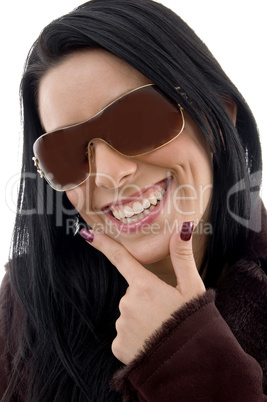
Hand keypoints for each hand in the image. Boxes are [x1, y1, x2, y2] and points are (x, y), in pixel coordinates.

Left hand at [79, 221, 204, 363]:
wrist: (192, 367)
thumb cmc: (194, 324)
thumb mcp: (192, 289)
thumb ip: (182, 257)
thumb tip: (181, 228)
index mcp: (145, 286)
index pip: (121, 259)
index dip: (104, 245)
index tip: (86, 234)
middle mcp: (128, 303)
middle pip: (133, 292)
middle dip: (146, 298)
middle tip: (166, 312)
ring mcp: (121, 325)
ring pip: (129, 313)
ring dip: (142, 319)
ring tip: (161, 330)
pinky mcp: (118, 345)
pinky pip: (124, 333)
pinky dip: (135, 337)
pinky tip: (151, 342)